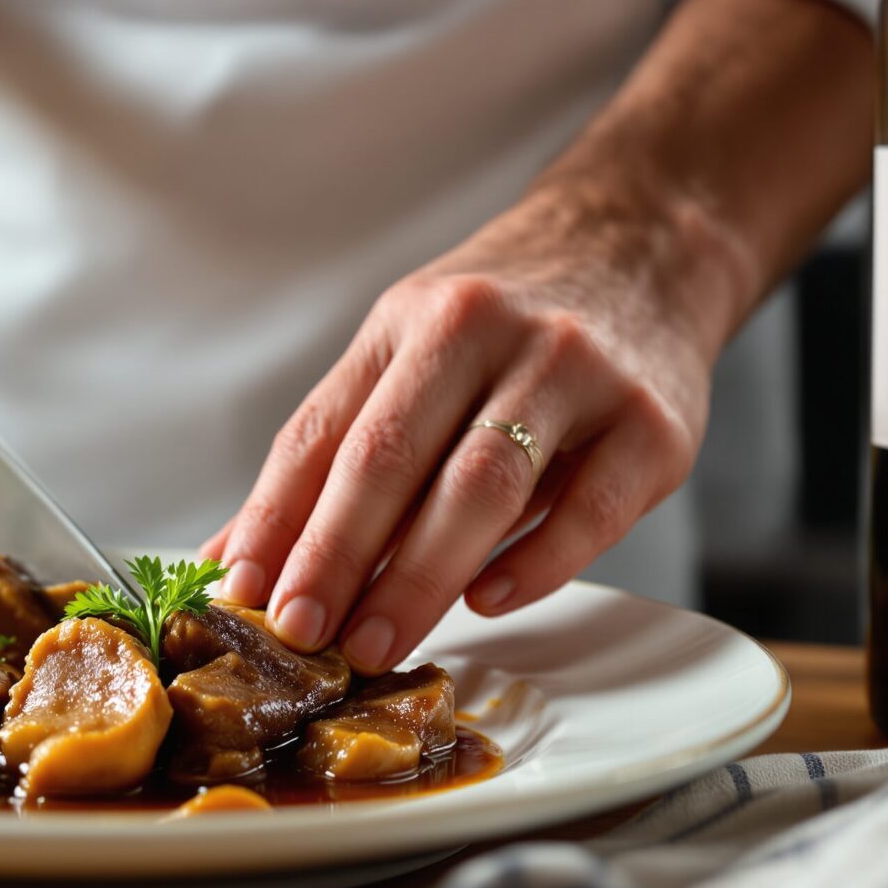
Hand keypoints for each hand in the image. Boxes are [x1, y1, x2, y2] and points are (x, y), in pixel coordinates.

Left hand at [205, 184, 728, 673]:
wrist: (643, 246)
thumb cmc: (506, 327)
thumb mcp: (406, 358)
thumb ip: (329, 457)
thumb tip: (235, 562)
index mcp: (407, 322)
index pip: (321, 433)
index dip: (275, 519)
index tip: (243, 593)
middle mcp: (483, 333)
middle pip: (390, 457)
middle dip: (335, 555)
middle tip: (302, 633)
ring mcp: (575, 372)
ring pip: (480, 483)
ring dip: (418, 576)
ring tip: (373, 641)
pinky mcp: (652, 423)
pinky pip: (589, 509)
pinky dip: (533, 563)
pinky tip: (485, 601)